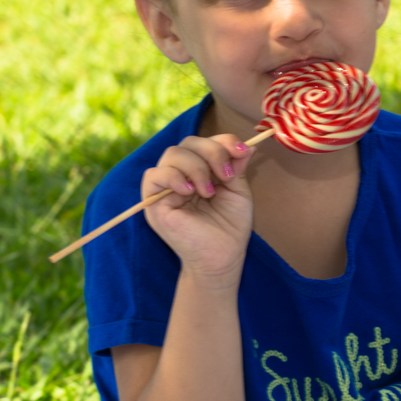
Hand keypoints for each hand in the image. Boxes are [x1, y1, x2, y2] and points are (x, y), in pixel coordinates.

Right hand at [141, 134, 255, 281]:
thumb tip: (247, 144)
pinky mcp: (153, 203)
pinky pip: (153, 175)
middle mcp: (181, 175)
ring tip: (209, 192)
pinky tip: (191, 191)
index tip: (242, 151)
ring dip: (196, 167)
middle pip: (187, 143)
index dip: (222, 141)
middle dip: (212, 152)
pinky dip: (174, 177)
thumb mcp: (238, 192)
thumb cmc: (230, 228)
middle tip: (226, 176)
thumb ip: (237, 167)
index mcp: (201, 170)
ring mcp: (166, 188)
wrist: (221, 259)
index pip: (204, 142)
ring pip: (172, 154)